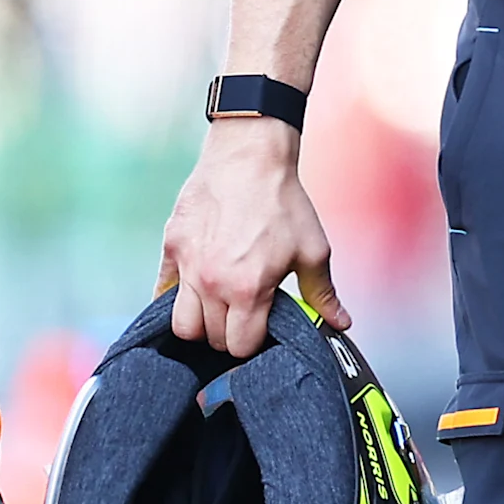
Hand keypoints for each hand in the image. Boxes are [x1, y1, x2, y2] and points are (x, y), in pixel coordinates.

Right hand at [158, 118, 348, 357]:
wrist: (249, 156)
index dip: (253, 342)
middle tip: (244, 313)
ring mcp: (187, 267)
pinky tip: (195, 290)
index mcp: (248, 289)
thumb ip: (322, 294)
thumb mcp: (313, 249)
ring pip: (182, 325)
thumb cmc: (283, 202)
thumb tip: (341, 324)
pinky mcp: (171, 249)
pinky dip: (175, 300)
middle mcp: (212, 284)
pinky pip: (162, 294)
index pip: (240, 347)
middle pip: (212, 339)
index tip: (261, 327)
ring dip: (201, 323)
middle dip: (229, 334)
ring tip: (219, 306)